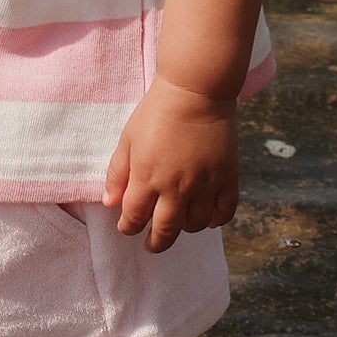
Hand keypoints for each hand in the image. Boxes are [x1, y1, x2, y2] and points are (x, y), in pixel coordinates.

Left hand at [103, 78, 240, 251]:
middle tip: (151, 244)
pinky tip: (207, 218)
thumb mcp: (127, 140)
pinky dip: (216, 220)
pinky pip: (224, 211)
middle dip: (155, 243)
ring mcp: (204, 184)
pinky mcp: (227, 177)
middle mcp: (176, 188)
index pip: (134, 218)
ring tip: (178, 224)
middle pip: (165, 231)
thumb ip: (117, 174)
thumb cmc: (157, 113)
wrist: (195, 92)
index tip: (128, 227)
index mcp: (148, 179)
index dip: (128, 227)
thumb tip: (110, 203)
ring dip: (184, 229)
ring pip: (195, 224)